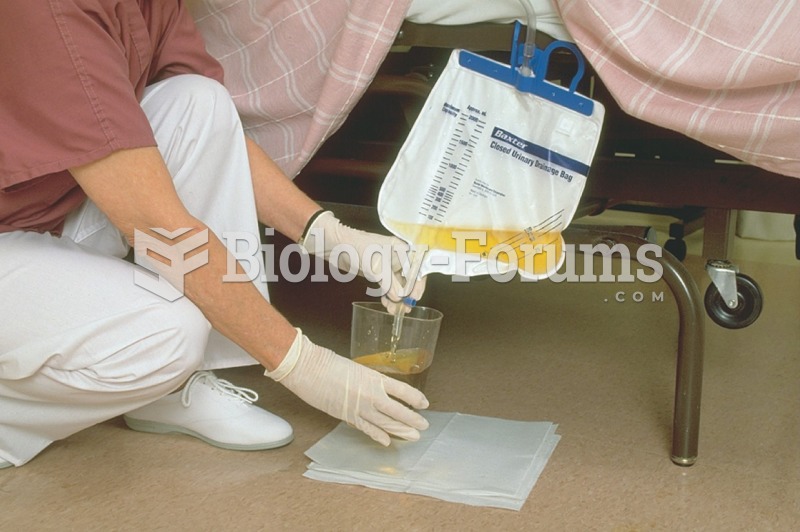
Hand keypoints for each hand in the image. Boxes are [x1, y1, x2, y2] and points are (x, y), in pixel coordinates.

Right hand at [265, 329, 429, 444]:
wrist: (308, 368)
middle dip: (413, 420)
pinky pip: (366, 429)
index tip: (424, 404)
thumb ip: (368, 380)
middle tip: (424, 426)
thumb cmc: (327, 363)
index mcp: (374, 377)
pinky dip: (378, 435)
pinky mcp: (347, 416)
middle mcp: (371, 394)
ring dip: (401, 430)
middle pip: (398, 410)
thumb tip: (377, 390)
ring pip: (386, 422)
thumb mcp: (355, 368)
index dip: (415, 399)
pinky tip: (386, 441)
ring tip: (413, 436)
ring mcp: (360, 407)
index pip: (403, 390)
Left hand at [300, 211, 425, 313]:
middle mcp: (398, 256)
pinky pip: (389, 286)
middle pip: (409, 277)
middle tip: (405, 308)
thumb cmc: (358, 248)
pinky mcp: (379, 272)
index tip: (415, 297)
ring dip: (397, 298)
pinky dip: (389, 296)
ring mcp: (389, 265)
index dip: (418, 283)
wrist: (336, 246)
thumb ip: (390, 283)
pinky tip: (387, 304)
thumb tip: (400, 298)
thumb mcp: (377, 267)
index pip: (417, 266)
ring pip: (398, 284)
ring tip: (395, 310)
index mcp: (402, 248)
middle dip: (407, 294)